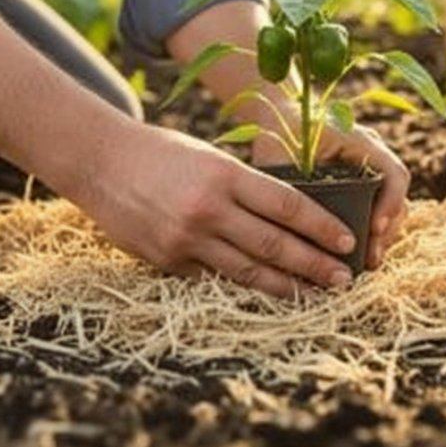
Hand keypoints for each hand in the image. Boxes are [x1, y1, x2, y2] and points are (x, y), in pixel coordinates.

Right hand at [76, 124, 356, 296]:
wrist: (98, 161)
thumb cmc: (161, 152)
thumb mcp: (210, 157)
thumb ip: (244, 187)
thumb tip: (290, 216)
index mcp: (225, 174)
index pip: (287, 205)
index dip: (321, 226)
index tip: (347, 241)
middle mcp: (208, 208)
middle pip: (274, 244)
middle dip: (314, 265)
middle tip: (344, 279)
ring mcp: (186, 238)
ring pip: (247, 270)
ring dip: (285, 286)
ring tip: (313, 294)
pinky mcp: (167, 259)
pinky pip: (212, 277)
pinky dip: (240, 284)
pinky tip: (265, 292)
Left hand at [252, 115, 410, 270]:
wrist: (280, 113)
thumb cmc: (281, 129)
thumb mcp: (285, 154)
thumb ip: (291, 183)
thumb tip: (296, 228)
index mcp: (361, 141)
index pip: (394, 173)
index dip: (391, 203)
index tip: (375, 229)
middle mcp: (373, 154)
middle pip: (398, 196)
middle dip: (388, 231)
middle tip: (372, 258)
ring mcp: (370, 169)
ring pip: (391, 205)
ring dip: (383, 235)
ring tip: (368, 262)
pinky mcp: (362, 183)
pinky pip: (377, 208)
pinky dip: (372, 230)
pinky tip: (360, 253)